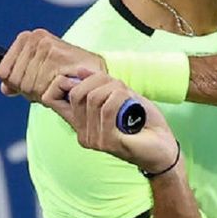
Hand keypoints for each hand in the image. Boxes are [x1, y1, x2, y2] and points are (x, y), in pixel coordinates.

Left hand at [0, 29, 105, 101]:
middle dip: (31, 91)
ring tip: (58, 88)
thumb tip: (5, 89)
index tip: (35, 84)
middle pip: (16, 80)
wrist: (99, 76)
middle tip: (50, 89)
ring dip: (42, 94)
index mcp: (28, 38)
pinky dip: (51, 95)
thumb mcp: (40, 73)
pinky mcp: (58, 57)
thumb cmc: (70, 74)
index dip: (17, 85)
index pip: (3, 72)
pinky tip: (63, 89)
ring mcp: (46, 46)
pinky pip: (41, 89)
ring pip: (28, 86)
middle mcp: (36, 38)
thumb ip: (20, 79)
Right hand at [41, 69, 179, 174]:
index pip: (52, 97)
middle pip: (77, 92)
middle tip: (120, 89)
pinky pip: (108, 107)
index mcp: (80, 122)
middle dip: (101, 81)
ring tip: (129, 100)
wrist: (164, 147)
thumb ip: (100, 84)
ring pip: (94, 97)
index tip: (89, 77)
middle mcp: (82, 133)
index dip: (65, 81)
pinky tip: (132, 108)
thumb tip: (79, 70)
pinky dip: (123, 99)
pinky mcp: (107, 142)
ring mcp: (93, 139)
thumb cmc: (144, 122)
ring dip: (116, 90)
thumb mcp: (120, 96)